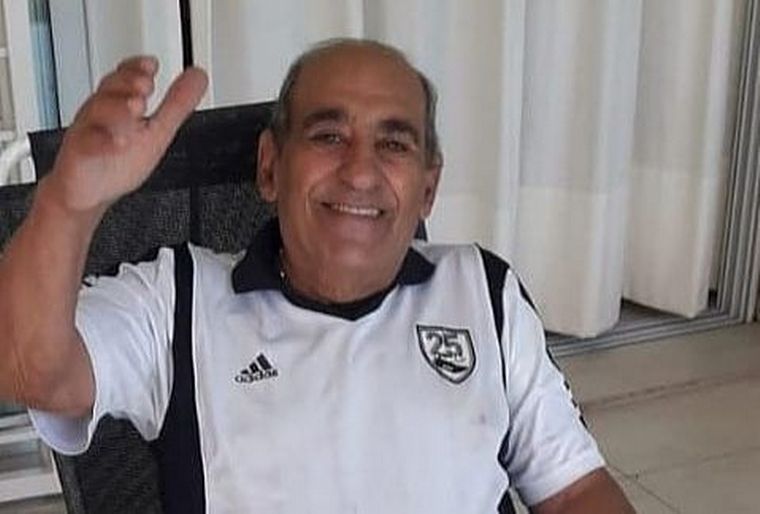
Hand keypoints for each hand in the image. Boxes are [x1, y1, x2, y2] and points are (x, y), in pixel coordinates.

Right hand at [45, 56, 207, 212]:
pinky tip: (118, 143)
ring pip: (97, 112)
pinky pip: (88, 146)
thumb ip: (176, 105)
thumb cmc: (117, 163)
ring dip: (119, 108)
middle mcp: (102, 114)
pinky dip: (103, 143)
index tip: (152, 64)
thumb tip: (198, 77)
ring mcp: (88, 132)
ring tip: (137, 107)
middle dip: (128, 83)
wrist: (86, 193)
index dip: (138, 68)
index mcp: (120, 105)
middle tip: (146, 85)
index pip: (127, 78)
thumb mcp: (157, 131)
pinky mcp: (80, 156)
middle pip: (111, 89)